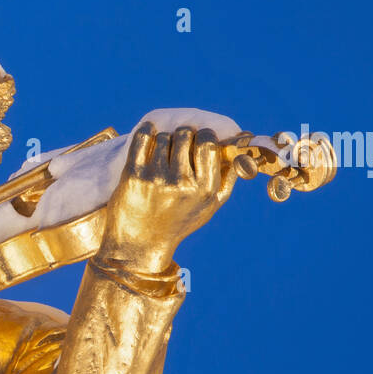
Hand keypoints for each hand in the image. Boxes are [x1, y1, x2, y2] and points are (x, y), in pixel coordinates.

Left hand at [97, 122, 253, 271]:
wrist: (139, 243)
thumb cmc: (177, 221)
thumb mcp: (209, 206)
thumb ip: (227, 178)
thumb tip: (239, 149)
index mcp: (204, 190)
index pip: (208, 143)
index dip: (204, 135)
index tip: (199, 138)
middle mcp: (181, 183)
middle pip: (186, 134)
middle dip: (183, 136)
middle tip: (179, 146)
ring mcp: (156, 178)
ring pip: (164, 136)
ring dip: (164, 139)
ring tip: (162, 154)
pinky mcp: (133, 175)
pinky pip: (142, 137)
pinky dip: (146, 131)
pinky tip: (149, 133)